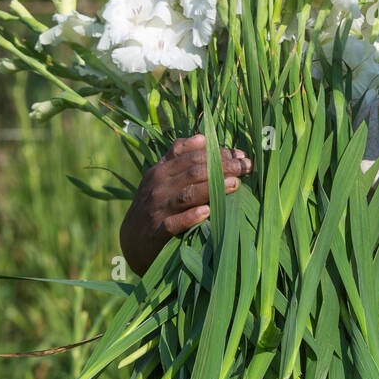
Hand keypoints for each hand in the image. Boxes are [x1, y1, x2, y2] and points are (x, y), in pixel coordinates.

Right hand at [119, 134, 251, 276]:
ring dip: (212, 188)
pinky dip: (191, 217)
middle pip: (194, 172)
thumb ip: (178, 156)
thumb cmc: (154, 205)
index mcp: (160, 171)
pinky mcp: (157, 232)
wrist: (132, 241)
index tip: (241, 154)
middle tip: (246, 167)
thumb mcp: (160, 178)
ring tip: (235, 184)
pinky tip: (207, 212)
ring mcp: (157, 209)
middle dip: (223, 167)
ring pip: (187, 195)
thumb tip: (202, 137)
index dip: (218, 153)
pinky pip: (175, 223)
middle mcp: (158, 187)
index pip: (192, 156)